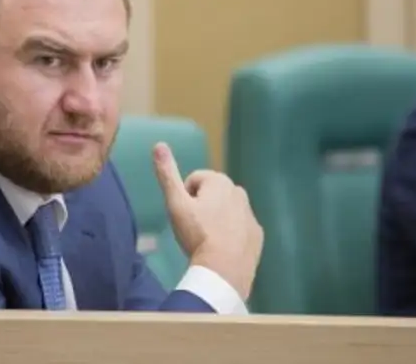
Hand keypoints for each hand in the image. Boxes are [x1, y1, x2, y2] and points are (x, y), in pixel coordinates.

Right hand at [152, 142, 262, 300]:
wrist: (224, 271)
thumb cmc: (197, 234)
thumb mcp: (176, 204)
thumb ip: (167, 174)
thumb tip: (159, 144)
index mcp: (219, 181)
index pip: (193, 181)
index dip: (184, 197)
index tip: (183, 216)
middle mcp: (239, 192)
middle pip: (211, 194)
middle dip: (201, 207)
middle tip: (193, 229)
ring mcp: (250, 214)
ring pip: (226, 211)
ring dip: (215, 220)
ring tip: (206, 240)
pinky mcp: (257, 234)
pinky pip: (239, 228)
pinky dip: (230, 234)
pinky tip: (221, 249)